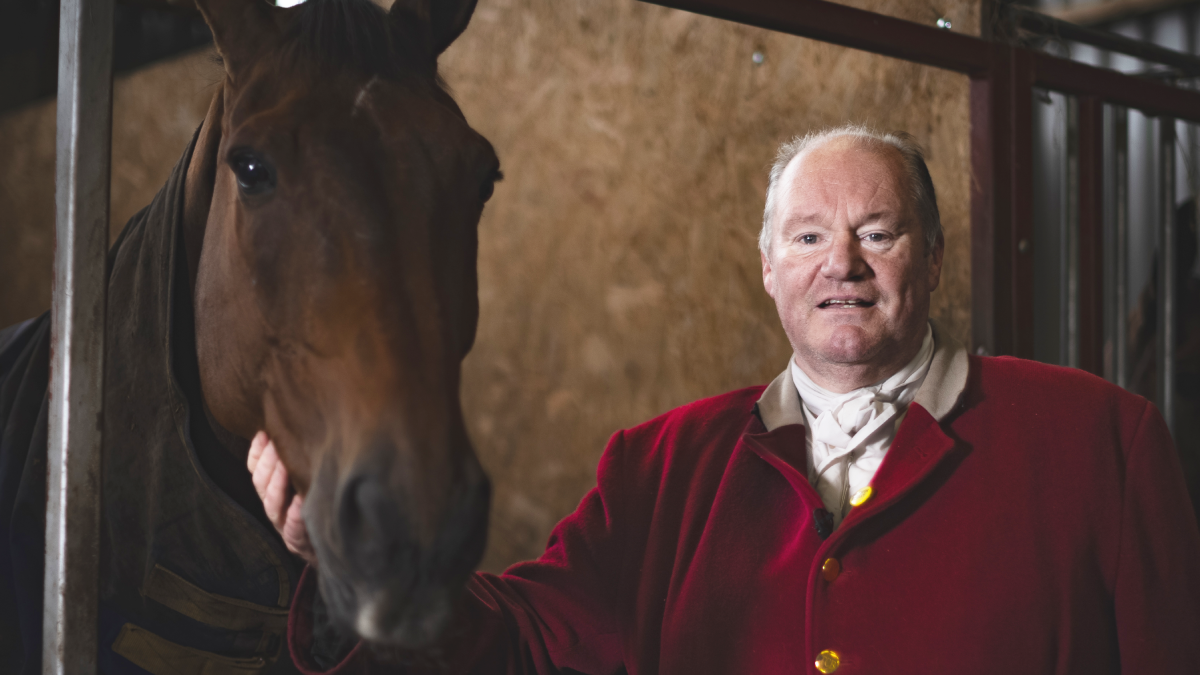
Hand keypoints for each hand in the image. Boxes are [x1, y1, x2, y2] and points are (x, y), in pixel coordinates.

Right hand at [248, 431, 317, 566]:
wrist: (335, 545)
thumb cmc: (320, 507)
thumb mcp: (306, 482)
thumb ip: (297, 461)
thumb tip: (293, 433)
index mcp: (272, 492)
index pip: (256, 470)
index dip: (257, 453)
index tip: (264, 433)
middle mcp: (275, 509)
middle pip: (261, 484)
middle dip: (267, 463)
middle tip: (277, 444)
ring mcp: (284, 527)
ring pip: (272, 505)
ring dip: (277, 484)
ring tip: (285, 466)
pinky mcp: (299, 543)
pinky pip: (294, 529)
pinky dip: (296, 515)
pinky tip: (301, 501)